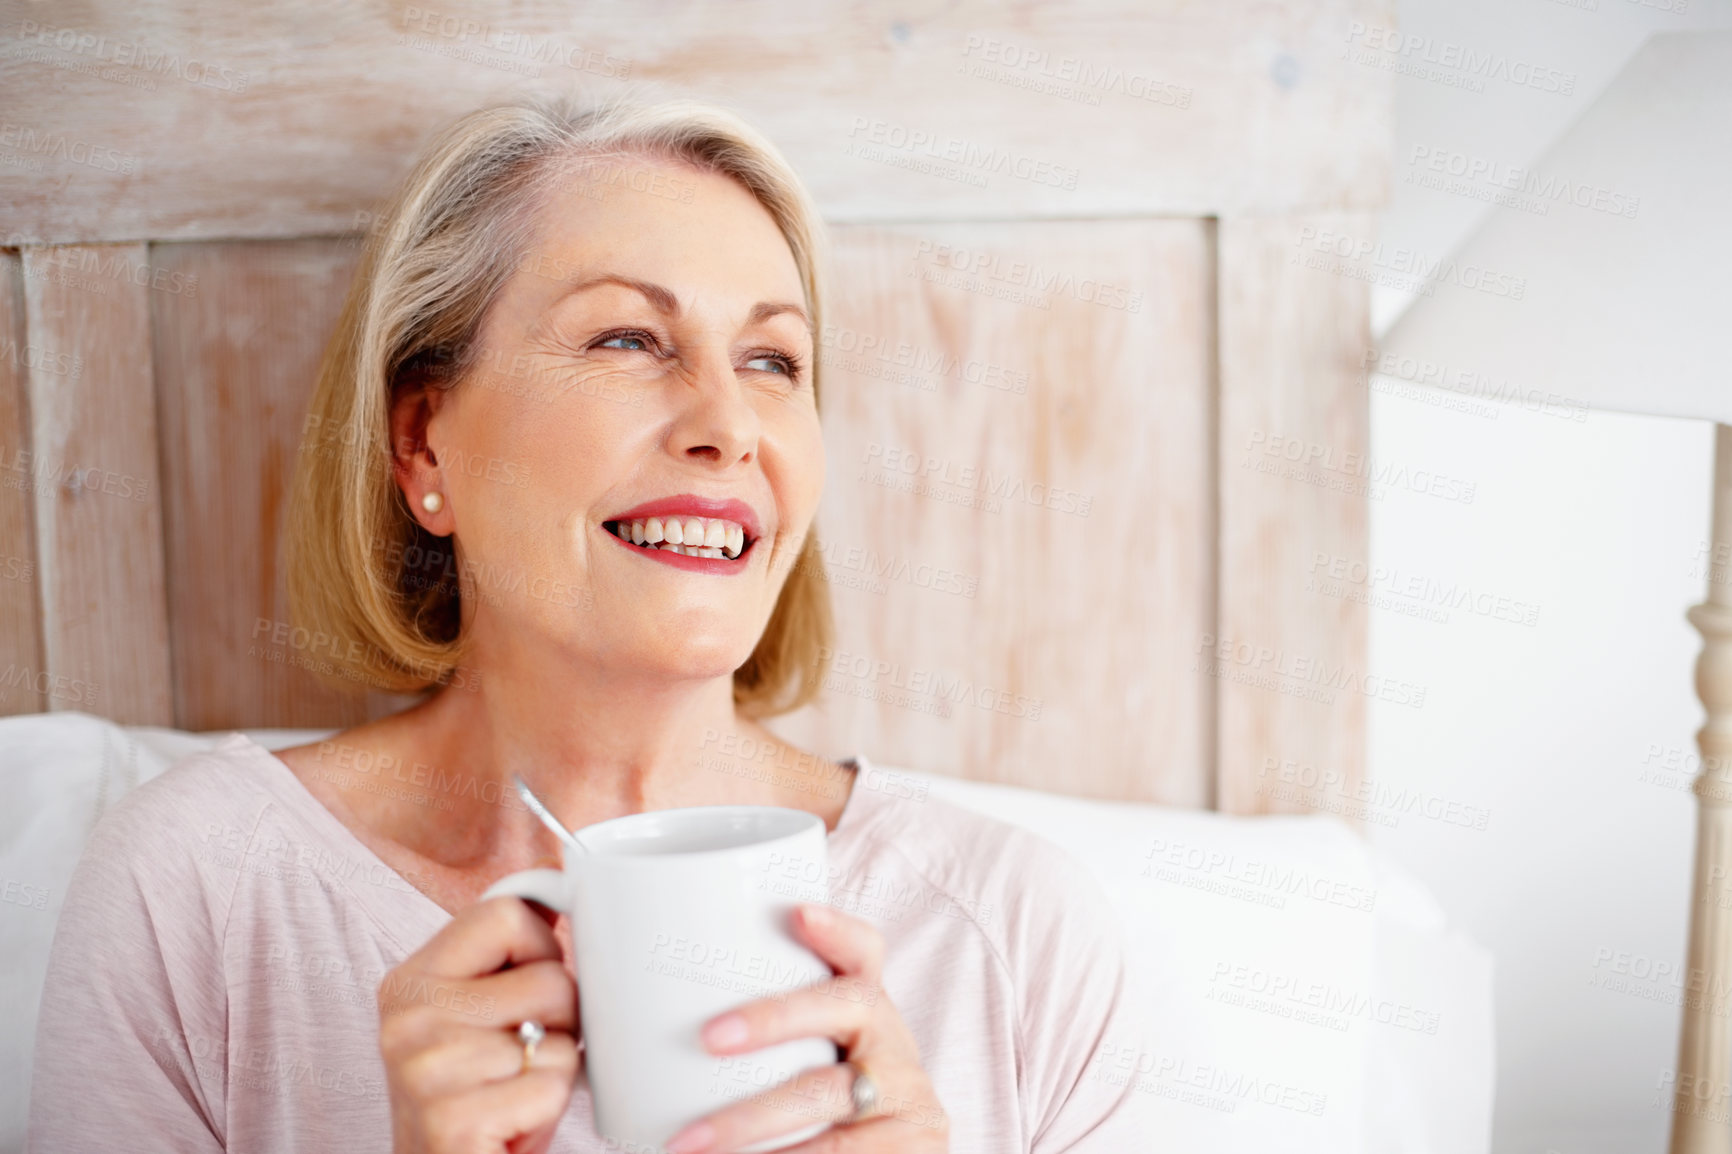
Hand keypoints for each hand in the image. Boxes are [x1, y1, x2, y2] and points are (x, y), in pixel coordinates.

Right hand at [378, 895, 581, 1153]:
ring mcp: (424, 1069)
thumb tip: (555, 873)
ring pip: (560, 1036)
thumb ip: (507, 953)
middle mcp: (407, 1018)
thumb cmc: (475, 1098)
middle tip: (524, 1058)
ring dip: (555, 1071)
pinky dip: (546, 1110)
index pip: (507, 912)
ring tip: (513, 1092)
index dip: (544, 948)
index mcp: (410, 980)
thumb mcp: (479, 1015)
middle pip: (549, 975)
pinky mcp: (451, 1119)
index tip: (532, 985)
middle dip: (560, 1021)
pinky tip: (510, 1124)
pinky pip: (550, 1085)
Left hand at [663, 903, 948, 1152]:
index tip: (798, 913)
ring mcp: (908, 1094)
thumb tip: (615, 1004)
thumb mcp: (798, 1059)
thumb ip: (740, 1027)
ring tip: (688, 1144)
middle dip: (775, 1017)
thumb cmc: (807, 1105)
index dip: (836, 928)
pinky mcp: (917, 1145)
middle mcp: (893, 1038)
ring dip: (752, 1121)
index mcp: (865, 1005)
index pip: (863, 949)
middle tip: (708, 1038)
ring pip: (830, 1096)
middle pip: (846, 1006)